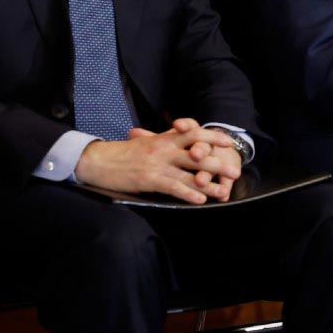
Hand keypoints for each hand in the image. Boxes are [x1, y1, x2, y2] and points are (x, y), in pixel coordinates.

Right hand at [74, 118, 242, 203]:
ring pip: (190, 173)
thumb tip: (182, 139)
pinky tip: (200, 200)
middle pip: (198, 153)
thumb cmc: (122, 153)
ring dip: (208, 184)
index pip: (194, 133)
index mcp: (164, 138)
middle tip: (234, 171)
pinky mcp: (150, 179)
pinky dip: (188, 194)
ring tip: (223, 191)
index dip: (213, 136)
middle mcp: (165, 149)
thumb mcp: (146, 142)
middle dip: (218, 163)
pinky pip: (174, 186)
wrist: (98, 160)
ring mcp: (158, 164)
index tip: (228, 141)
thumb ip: (165, 140)